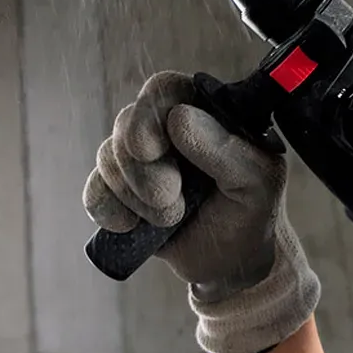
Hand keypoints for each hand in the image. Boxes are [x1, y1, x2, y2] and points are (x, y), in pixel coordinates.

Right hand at [83, 71, 318, 352]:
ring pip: (107, 156)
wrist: (231, 264)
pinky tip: (133, 227)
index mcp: (204, 112)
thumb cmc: (251, 212)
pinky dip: (109, 210)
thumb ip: (224, 148)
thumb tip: (178, 117)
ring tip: (171, 219)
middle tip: (171, 199)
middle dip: (142, 169)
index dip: (148, 114)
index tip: (151, 150)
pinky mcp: (119, 193)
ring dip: (134, 194)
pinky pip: (94, 190)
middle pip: (127, 123)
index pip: (164, 88)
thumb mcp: (257, 181)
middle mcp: (166, 129)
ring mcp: (139, 161)